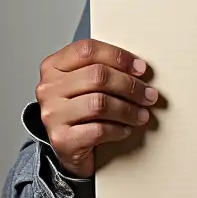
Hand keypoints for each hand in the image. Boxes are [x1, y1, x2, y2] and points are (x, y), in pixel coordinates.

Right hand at [35, 39, 159, 177]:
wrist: (68, 147)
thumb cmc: (81, 111)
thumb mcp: (85, 83)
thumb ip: (104, 69)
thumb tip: (139, 69)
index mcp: (54, 66)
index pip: (88, 50)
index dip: (119, 57)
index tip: (140, 68)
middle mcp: (48, 88)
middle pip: (98, 76)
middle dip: (130, 85)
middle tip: (148, 95)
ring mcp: (52, 114)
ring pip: (100, 103)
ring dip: (128, 110)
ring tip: (141, 114)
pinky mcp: (62, 139)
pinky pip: (98, 130)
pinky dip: (118, 129)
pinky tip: (125, 129)